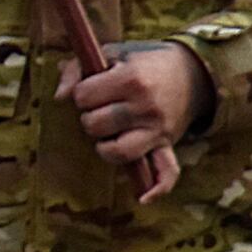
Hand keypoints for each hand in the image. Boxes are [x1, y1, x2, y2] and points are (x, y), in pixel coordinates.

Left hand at [59, 42, 212, 203]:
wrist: (192, 71)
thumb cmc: (143, 62)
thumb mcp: (112, 54)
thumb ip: (77, 70)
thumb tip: (59, 97)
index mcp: (131, 79)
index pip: (83, 97)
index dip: (82, 93)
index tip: (94, 88)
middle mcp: (146, 107)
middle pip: (94, 125)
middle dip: (91, 117)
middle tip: (104, 108)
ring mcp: (158, 129)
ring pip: (117, 151)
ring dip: (105, 145)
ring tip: (109, 134)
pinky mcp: (166, 144)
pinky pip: (167, 172)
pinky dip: (157, 186)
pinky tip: (143, 197)